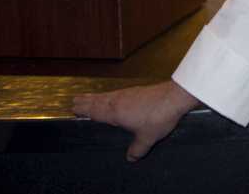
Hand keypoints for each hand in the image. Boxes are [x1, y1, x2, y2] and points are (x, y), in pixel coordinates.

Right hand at [72, 81, 198, 161]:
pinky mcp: (137, 90)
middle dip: (85, 101)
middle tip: (74, 101)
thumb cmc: (159, 116)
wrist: (175, 96)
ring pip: (107, 95)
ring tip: (89, 98)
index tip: (72, 108)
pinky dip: (109, 94)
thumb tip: (130, 158)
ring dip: (96, 97)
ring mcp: (128, 93)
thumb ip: (137, 149)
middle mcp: (118, 100)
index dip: (83, 110)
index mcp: (115, 112)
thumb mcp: (147, 138)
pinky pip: (117, 93)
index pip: (94, 111)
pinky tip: (114, 97)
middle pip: (97, 100)